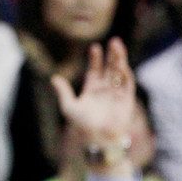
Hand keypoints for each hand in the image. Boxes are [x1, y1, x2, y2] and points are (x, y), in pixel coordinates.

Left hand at [52, 38, 135, 168]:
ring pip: (120, 74)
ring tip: (119, 47)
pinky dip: (126, 75)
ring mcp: (116, 95)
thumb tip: (54, 77)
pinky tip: (123, 65)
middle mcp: (106, 90)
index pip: (95, 70)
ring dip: (120, 61)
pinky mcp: (126, 102)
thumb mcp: (69, 106)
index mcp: (92, 89)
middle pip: (110, 68)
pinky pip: (127, 86)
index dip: (96, 58)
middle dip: (112, 55)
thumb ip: (63, 91)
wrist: (96, 140)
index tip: (95, 46)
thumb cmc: (81, 126)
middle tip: (114, 40)